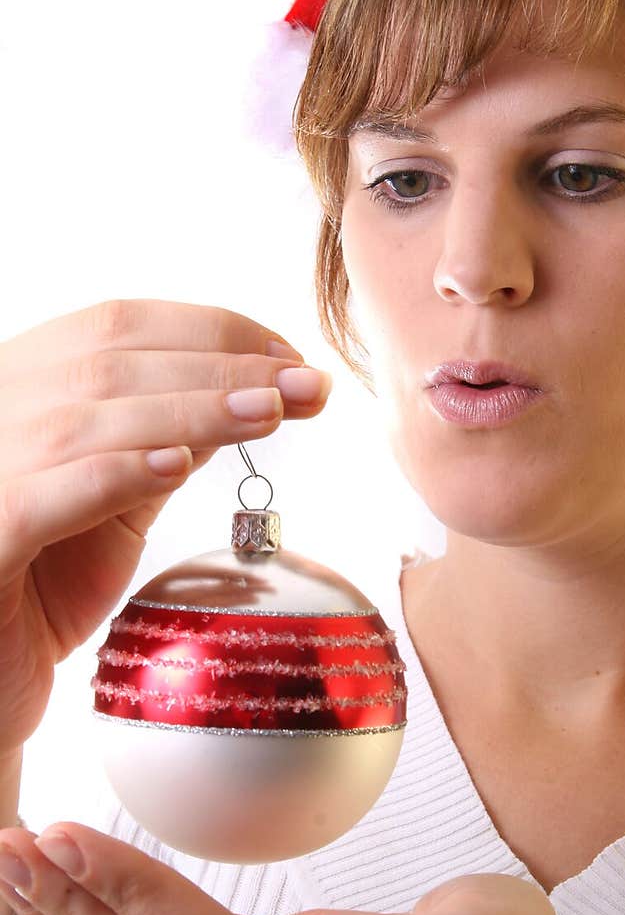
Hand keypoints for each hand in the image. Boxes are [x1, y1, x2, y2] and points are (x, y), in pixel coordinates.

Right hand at [0, 298, 331, 758]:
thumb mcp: (114, 502)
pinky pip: (44, 494)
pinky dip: (114, 472)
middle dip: (222, 366)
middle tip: (306, 384)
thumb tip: (255, 390)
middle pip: (111, 362)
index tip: (290, 357)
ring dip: (190, 409)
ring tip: (270, 412)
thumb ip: (163, 440)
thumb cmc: (42, 588)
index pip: (115, 326)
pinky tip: (177, 466)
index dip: (211, 332)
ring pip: (87, 420)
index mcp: (17, 386)